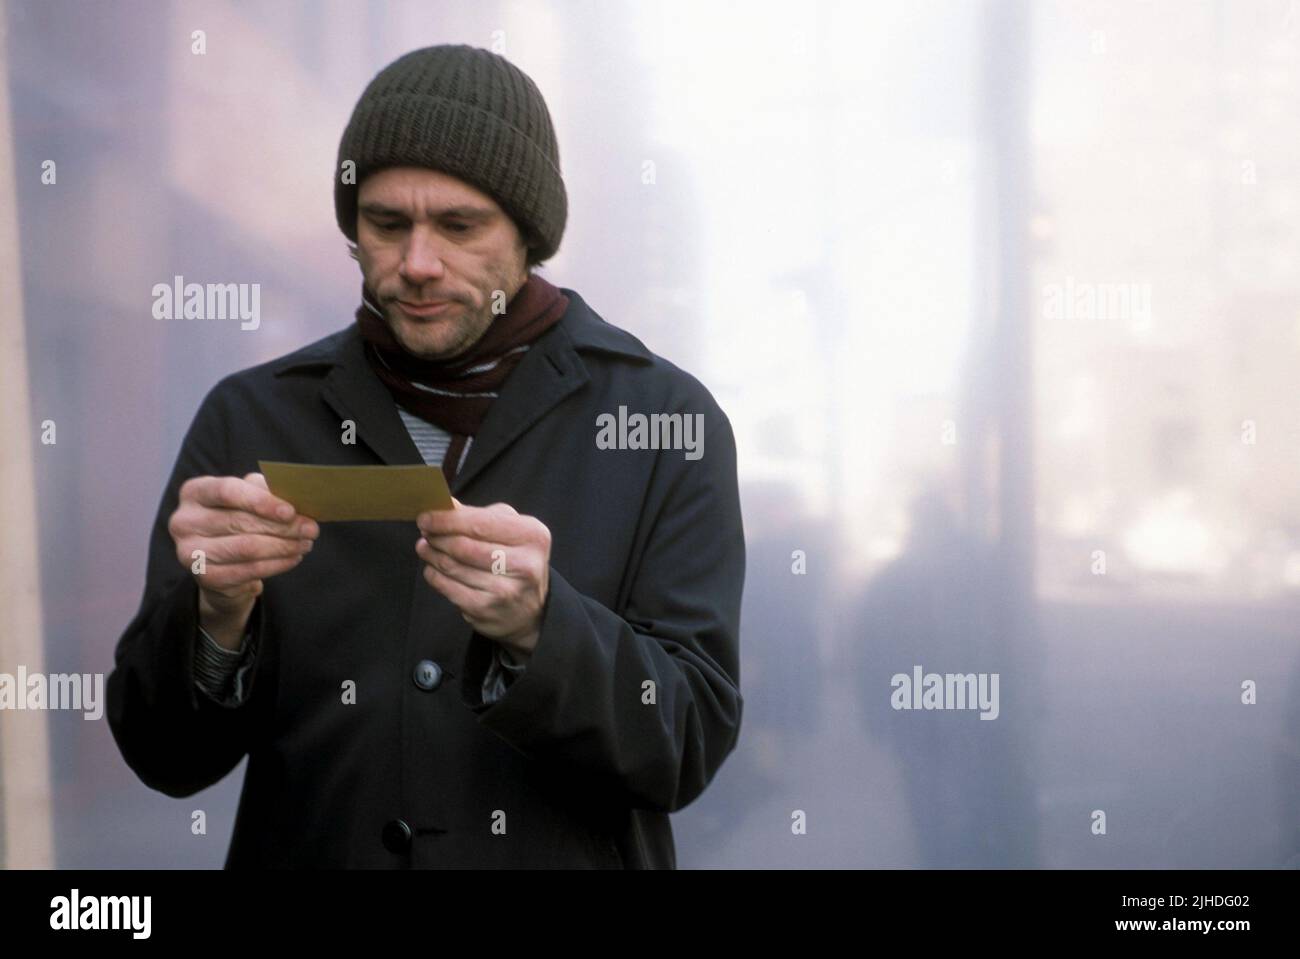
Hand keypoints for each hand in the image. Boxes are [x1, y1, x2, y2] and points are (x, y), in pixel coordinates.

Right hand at [169, 472, 318, 647]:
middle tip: (311, 529)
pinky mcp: (204, 577)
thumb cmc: (238, 520)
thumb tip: (295, 494)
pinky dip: (277, 564)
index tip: (290, 510)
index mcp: (194, 492)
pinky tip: (293, 557)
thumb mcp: (248, 498)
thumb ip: (265, 491)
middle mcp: (183, 521)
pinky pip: (249, 570)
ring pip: (246, 548)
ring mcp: (189, 552)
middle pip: (240, 521)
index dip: (260, 501)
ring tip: (306, 543)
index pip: (226, 490)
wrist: (221, 562)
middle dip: (283, 526)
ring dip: (284, 546)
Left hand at [415, 497, 550, 659]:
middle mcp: (524, 564)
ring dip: (432, 555)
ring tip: (425, 547)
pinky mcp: (486, 610)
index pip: (480, 524)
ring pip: (452, 567)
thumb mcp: (510, 529)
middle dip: (437, 537)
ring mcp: (505, 591)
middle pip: (463, 546)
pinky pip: (448, 588)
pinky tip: (433, 568)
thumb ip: (478, 515)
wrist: (530, 608)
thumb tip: (445, 504)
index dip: (447, 520)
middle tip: (425, 532)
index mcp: (532, 536)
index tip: (426, 517)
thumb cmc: (516, 559)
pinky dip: (434, 575)